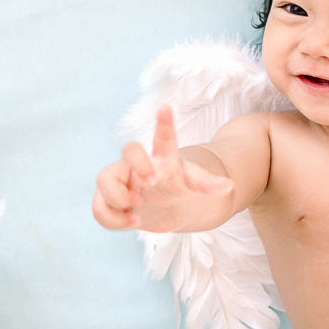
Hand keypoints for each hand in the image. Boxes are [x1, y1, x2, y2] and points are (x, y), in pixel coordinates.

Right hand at [93, 106, 233, 231]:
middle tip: (150, 181)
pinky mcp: (112, 203)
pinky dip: (112, 218)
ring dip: (118, 198)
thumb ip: (209, 185)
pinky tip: (132, 221)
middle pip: (127, 151)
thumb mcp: (195, 184)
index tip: (167, 107)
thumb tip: (229, 186)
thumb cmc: (179, 185)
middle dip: (137, 163)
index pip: (162, 137)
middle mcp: (138, 166)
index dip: (164, 123)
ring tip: (137, 208)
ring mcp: (122, 183)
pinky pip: (99, 208)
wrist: (167, 204)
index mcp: (162, 158)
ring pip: (104, 180)